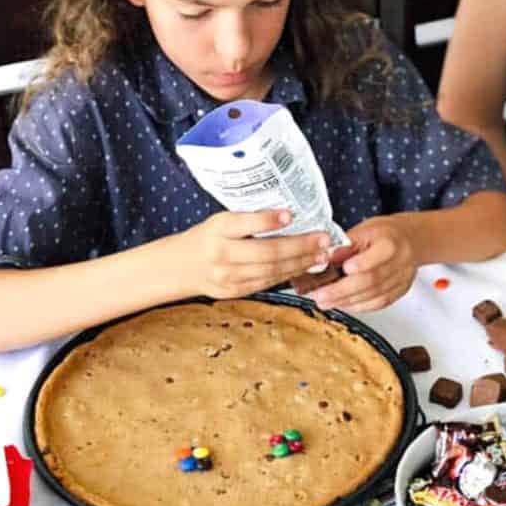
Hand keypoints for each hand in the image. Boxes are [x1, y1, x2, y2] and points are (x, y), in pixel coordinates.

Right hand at [163, 209, 331, 299]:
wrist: (182, 266)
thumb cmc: (209, 237)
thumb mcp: (222, 221)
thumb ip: (250, 220)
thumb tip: (290, 216)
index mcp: (218, 229)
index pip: (245, 224)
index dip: (268, 220)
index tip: (290, 214)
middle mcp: (222, 254)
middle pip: (266, 253)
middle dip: (300, 247)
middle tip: (323, 240)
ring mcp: (228, 277)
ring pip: (271, 271)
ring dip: (300, 263)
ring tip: (321, 255)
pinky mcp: (235, 291)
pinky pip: (267, 282)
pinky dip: (288, 274)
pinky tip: (304, 266)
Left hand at [305, 215, 416, 311]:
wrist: (409, 240)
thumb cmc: (385, 234)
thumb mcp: (364, 230)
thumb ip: (345, 244)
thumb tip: (327, 256)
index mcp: (390, 243)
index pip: (377, 256)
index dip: (360, 264)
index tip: (342, 269)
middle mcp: (400, 263)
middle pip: (372, 281)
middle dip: (343, 291)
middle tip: (322, 296)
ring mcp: (401, 280)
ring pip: (373, 296)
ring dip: (347, 301)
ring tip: (326, 302)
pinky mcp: (399, 292)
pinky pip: (378, 303)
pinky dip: (358, 306)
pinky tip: (343, 304)